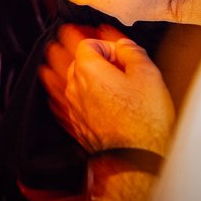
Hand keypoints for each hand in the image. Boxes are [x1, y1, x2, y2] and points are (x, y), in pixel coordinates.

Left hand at [39, 24, 174, 155]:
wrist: (135, 156)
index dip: (106, 44)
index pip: (87, 44)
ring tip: (52, 52)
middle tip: (87, 47)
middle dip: (85, 53)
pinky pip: (62, 100)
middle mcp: (74, 85)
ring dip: (61, 65)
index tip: (120, 52)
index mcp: (89, 69)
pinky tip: (52, 85)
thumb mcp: (148, 75)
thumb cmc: (143, 119)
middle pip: (74, 60)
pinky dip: (60, 88)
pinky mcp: (74, 122)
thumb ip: (133, 52)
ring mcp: (72, 105)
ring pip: (62, 78)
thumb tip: (124, 44)